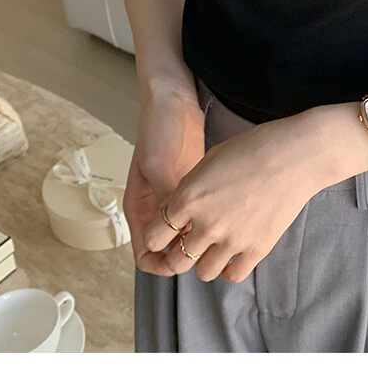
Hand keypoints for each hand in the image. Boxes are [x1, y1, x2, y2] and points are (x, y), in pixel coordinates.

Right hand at [124, 84, 204, 274]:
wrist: (174, 102)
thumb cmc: (160, 130)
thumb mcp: (159, 164)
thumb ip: (166, 198)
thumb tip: (179, 232)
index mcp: (140, 208)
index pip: (145, 254)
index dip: (162, 265)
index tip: (184, 261)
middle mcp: (156, 209)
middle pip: (168, 250)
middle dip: (185, 257)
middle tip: (209, 251)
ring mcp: (176, 200)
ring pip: (186, 236)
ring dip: (200, 240)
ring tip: (222, 237)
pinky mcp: (194, 190)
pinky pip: (200, 217)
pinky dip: (210, 222)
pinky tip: (228, 220)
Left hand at [142, 111, 331, 282]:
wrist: (295, 155)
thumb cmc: (253, 148)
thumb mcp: (209, 161)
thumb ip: (188, 189)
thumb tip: (179, 210)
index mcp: (188, 199)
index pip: (154, 237)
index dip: (157, 237)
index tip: (165, 234)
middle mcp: (205, 224)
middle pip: (175, 261)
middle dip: (176, 255)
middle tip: (186, 246)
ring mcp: (232, 240)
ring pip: (202, 273)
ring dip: (203, 262)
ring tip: (213, 247)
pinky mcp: (257, 249)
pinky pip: (233, 275)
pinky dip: (229, 268)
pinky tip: (233, 253)